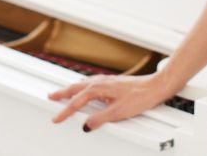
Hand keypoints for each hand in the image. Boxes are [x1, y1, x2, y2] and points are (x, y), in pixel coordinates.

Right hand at [48, 70, 177, 131]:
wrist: (155, 86)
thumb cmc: (140, 97)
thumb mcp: (118, 112)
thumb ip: (99, 119)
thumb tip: (85, 125)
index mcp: (98, 88)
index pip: (77, 102)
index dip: (65, 111)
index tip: (55, 118)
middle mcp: (101, 82)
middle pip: (76, 88)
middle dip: (63, 93)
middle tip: (51, 97)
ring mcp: (107, 81)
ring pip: (84, 84)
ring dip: (72, 89)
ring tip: (64, 92)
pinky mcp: (113, 83)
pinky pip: (92, 83)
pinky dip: (83, 86)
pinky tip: (87, 90)